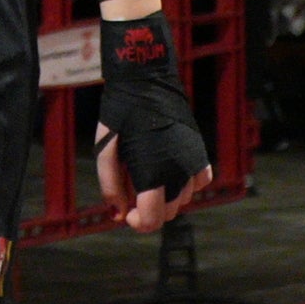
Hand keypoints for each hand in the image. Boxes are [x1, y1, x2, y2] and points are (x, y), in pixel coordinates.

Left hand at [97, 125, 211, 231]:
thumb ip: (110, 187)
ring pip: (184, 198)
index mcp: (152, 172)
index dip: (137, 223)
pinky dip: (187, 183)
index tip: (127, 212)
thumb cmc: (120, 114)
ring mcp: (192, 160)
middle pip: (169, 212)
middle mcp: (177, 170)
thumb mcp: (105, 150)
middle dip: (150, 209)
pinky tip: (170, 169)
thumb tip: (118, 215)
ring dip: (167, 195)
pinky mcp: (200, 150)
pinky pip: (200, 182)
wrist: (146, 80)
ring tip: (148, 171)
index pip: (152, 220)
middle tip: (133, 187)